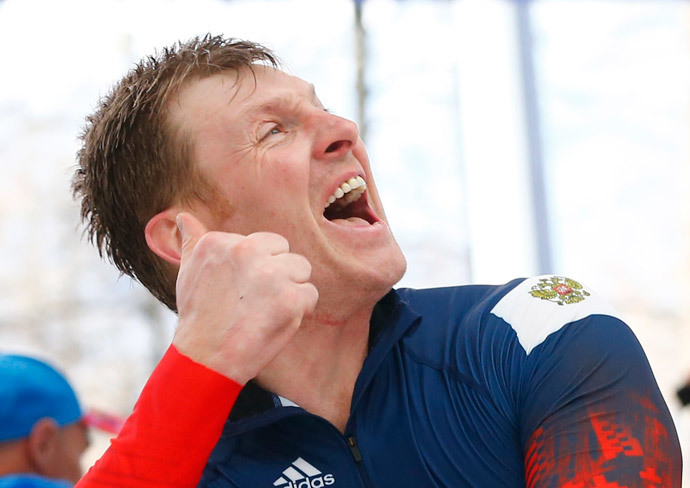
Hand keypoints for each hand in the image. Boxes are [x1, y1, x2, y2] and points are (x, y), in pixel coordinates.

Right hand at [172, 212, 318, 383]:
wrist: (205, 358)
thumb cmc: (199, 316)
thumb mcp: (187, 271)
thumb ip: (193, 241)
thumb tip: (184, 217)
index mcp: (221, 241)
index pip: (263, 242)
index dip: (257, 268)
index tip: (240, 290)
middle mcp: (245, 251)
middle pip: (285, 251)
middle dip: (278, 274)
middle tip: (256, 301)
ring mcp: (270, 274)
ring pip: (301, 269)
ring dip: (291, 289)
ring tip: (268, 310)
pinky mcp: (289, 298)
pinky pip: (310, 294)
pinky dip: (300, 310)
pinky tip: (277, 321)